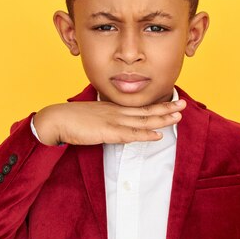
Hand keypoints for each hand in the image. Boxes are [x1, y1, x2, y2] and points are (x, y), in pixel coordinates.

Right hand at [33, 99, 185, 145]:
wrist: (56, 119)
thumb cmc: (70, 120)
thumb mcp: (91, 118)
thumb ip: (104, 122)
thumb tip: (112, 129)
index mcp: (112, 108)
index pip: (139, 107)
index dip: (156, 106)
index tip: (170, 103)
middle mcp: (116, 112)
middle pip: (146, 110)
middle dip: (166, 108)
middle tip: (183, 104)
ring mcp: (113, 121)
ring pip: (143, 121)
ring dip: (162, 119)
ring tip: (178, 116)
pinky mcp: (107, 132)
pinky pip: (130, 134)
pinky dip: (145, 135)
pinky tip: (158, 135)